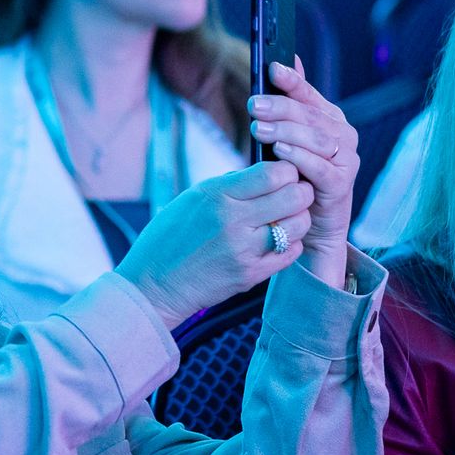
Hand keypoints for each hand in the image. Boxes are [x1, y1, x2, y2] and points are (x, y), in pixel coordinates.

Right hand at [115, 161, 315, 332]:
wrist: (154, 284)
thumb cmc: (171, 236)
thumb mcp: (194, 198)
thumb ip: (231, 186)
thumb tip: (268, 172)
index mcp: (217, 195)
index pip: (274, 173)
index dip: (287, 171)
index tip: (283, 175)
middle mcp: (233, 221)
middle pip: (295, 196)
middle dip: (300, 192)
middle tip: (293, 195)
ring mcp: (244, 250)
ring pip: (299, 225)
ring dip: (298, 219)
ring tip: (285, 219)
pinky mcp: (250, 275)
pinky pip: (291, 253)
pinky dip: (291, 244)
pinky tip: (277, 240)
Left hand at [247, 57, 357, 285]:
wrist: (311, 225)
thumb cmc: (295, 176)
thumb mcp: (287, 138)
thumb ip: (289, 104)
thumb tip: (286, 61)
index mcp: (330, 119)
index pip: (309, 94)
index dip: (292, 81)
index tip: (272, 68)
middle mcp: (343, 136)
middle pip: (310, 116)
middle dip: (280, 107)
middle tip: (253, 105)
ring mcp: (346, 160)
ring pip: (315, 139)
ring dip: (286, 131)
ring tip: (259, 128)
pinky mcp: (342, 185)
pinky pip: (319, 167)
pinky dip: (299, 158)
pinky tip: (279, 152)